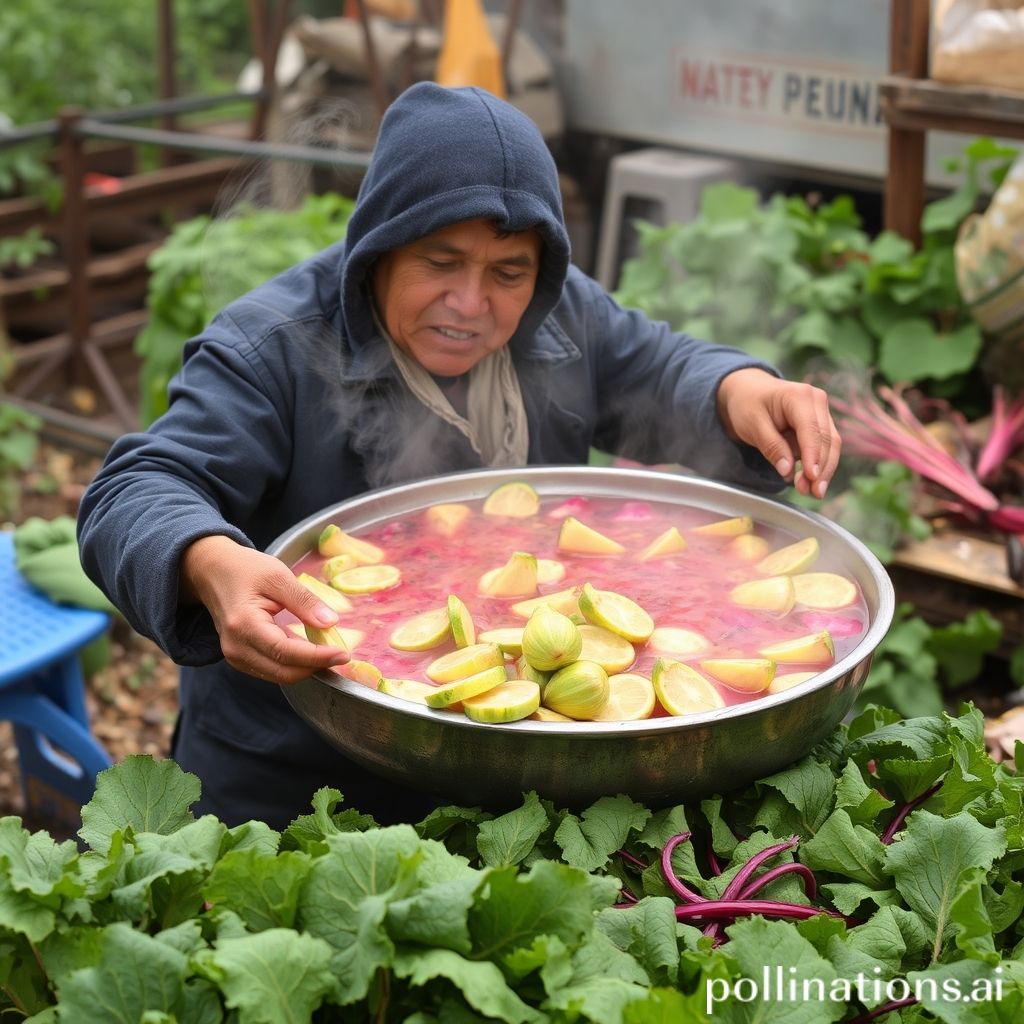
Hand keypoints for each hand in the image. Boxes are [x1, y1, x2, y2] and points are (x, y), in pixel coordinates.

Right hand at [180, 535, 348, 683]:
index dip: (317, 657)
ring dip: (306, 669)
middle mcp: (236, 647)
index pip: (286, 652)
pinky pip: (271, 670)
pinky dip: (293, 666)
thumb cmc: (244, 569)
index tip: (343, 654)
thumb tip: (331, 623)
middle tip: (342, 656)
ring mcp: (235, 656)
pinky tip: (310, 653)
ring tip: (329, 653)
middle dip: (315, 667)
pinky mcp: (239, 658)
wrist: (212, 571)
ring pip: (279, 676)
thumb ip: (304, 601)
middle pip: (283, 672)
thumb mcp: (278, 576)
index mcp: (244, 625)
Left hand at [716, 368, 840, 497]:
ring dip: (823, 470)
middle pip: (827, 439)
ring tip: (812, 492)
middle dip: (820, 468)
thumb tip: (787, 470)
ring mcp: (821, 411)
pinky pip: (824, 447)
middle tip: (811, 492)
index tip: (811, 477)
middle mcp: (816, 401)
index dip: (813, 455)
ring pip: (831, 445)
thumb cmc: (747, 404)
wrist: (748, 391)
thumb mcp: (752, 424)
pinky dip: (819, 465)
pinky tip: (811, 482)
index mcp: (798, 396)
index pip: (811, 430)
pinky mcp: (820, 423)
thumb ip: (771, 446)